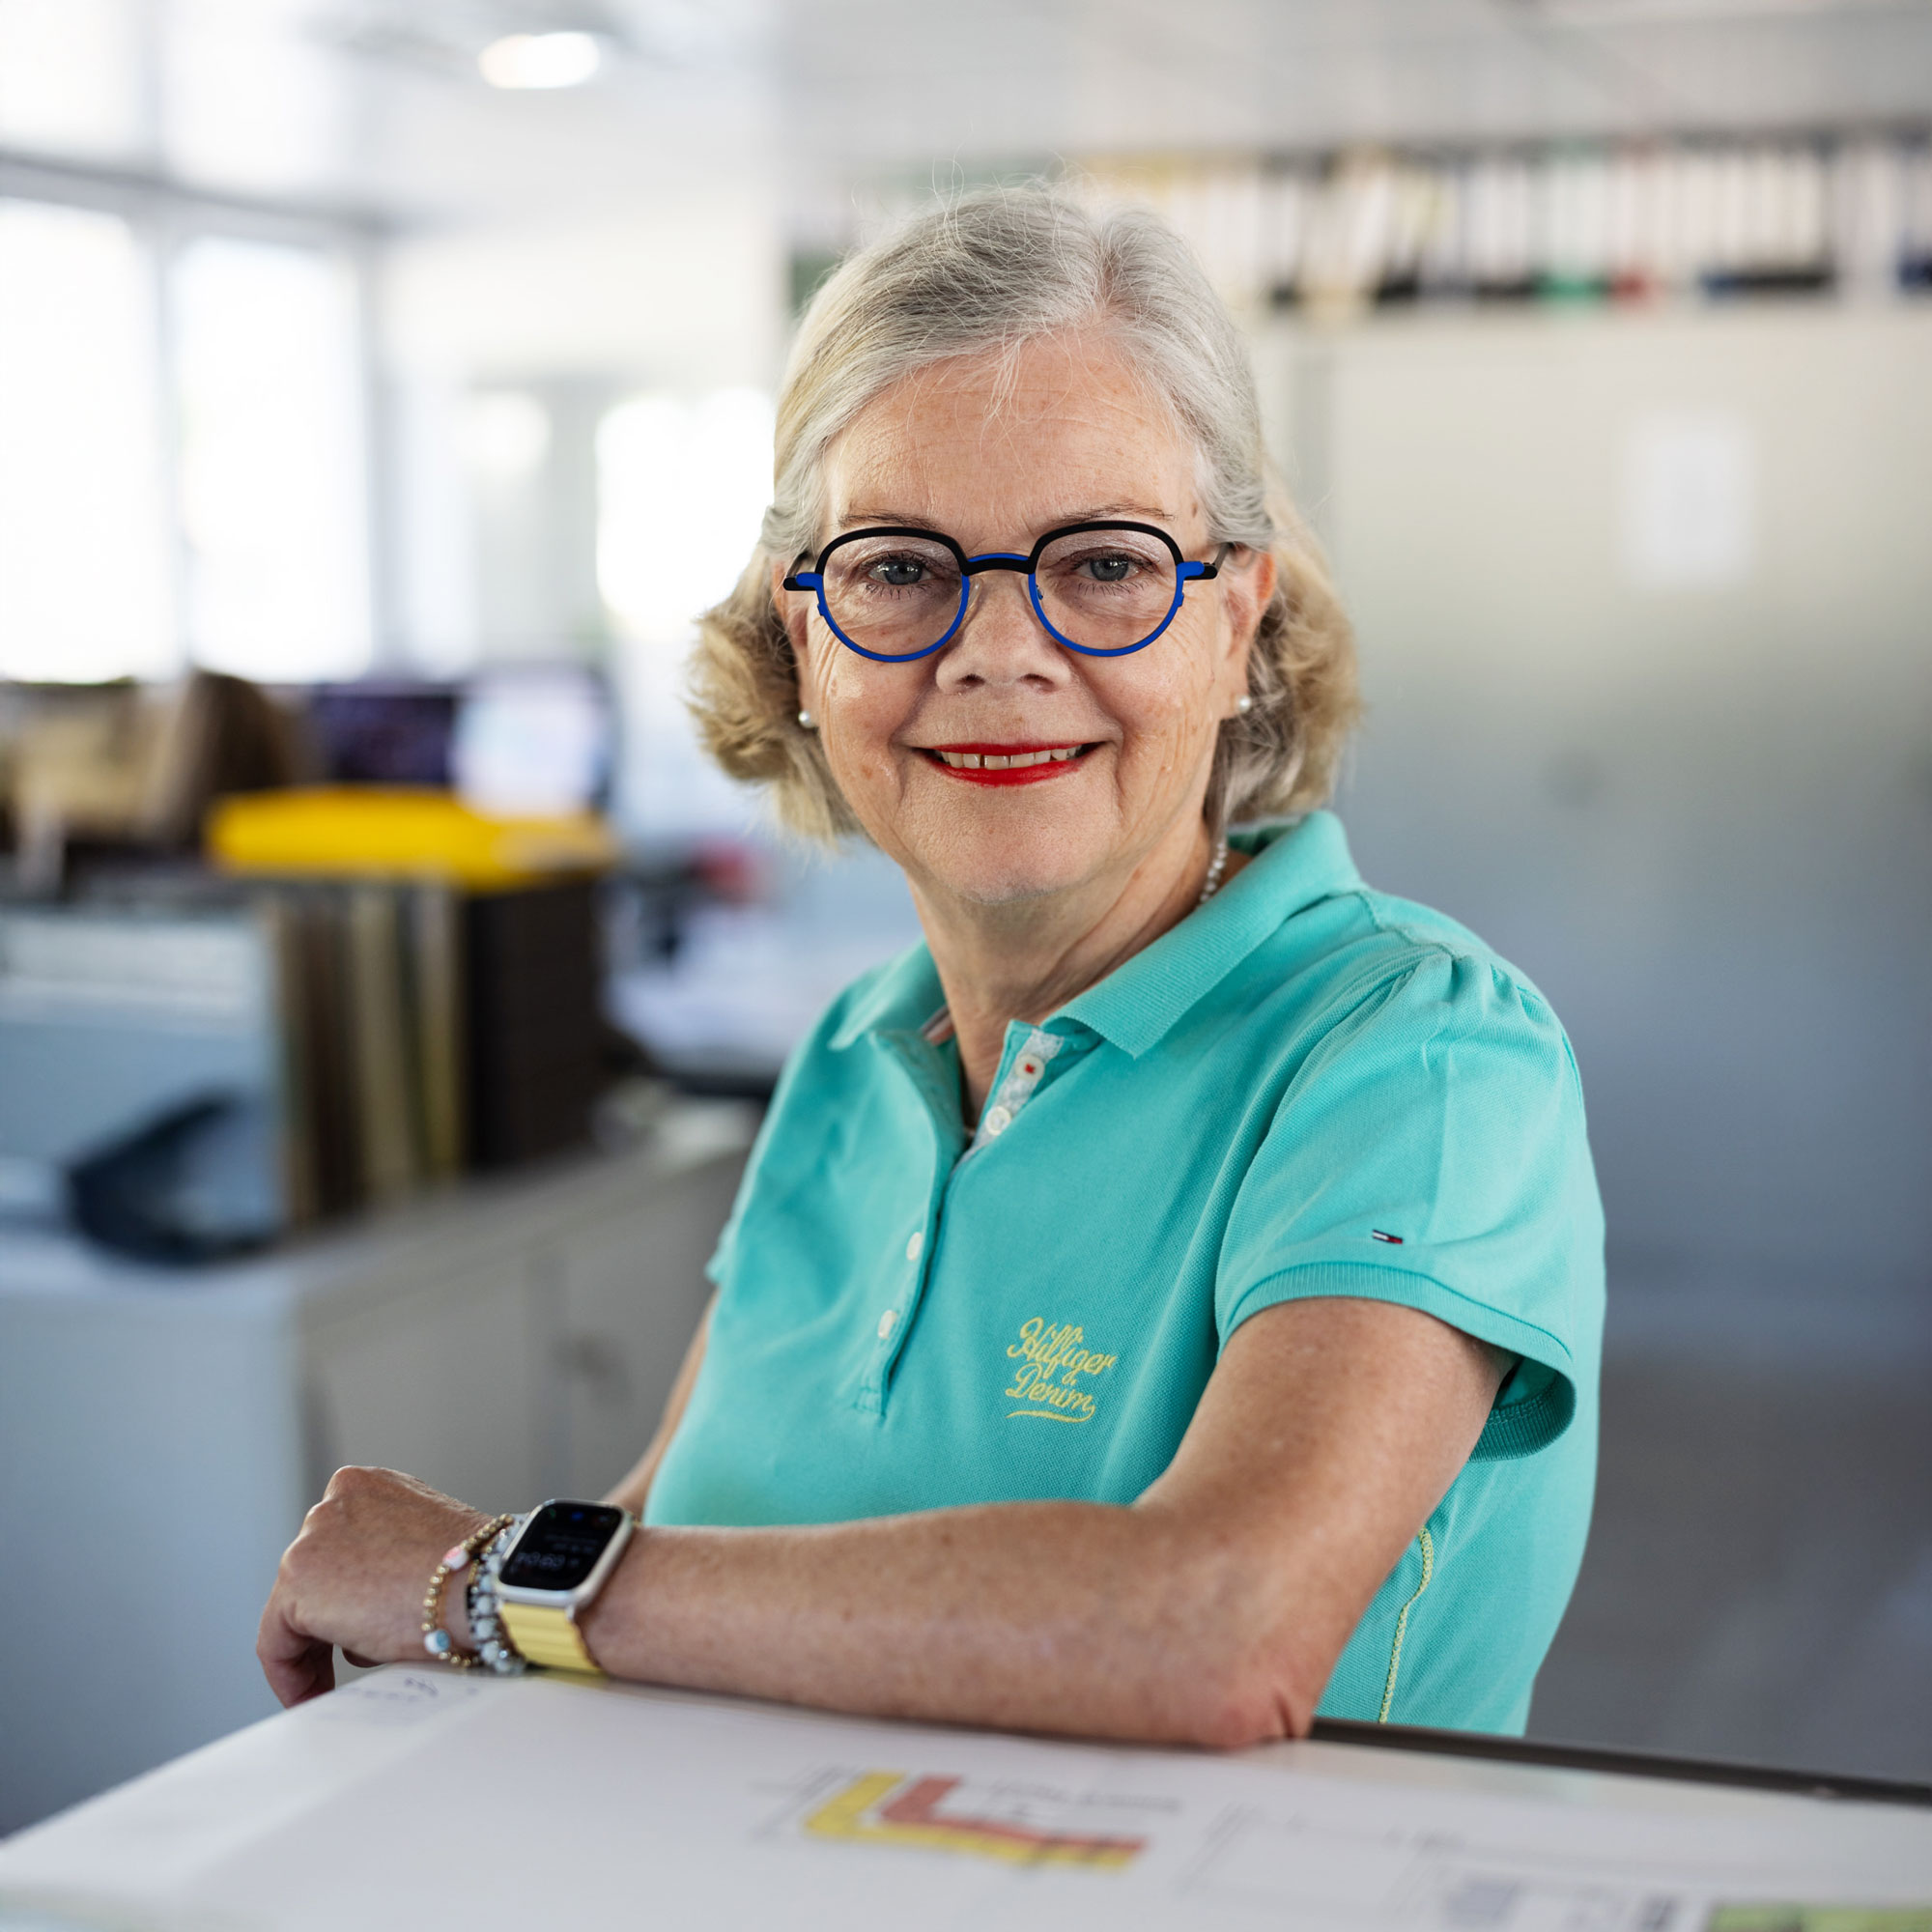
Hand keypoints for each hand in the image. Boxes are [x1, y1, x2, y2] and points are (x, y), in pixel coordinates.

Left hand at [257, 1466, 489, 1707]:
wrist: (481, 1583)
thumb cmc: (472, 1574)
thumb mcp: (424, 1546)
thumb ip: (389, 1557)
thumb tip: (372, 1604)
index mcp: (368, 1487)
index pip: (338, 1547)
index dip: (342, 1594)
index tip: (349, 1629)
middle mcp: (333, 1502)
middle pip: (315, 1576)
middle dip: (327, 1622)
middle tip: (335, 1666)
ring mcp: (311, 1538)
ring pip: (298, 1607)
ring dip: (318, 1646)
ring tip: (335, 1683)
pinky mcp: (296, 1581)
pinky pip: (276, 1641)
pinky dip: (289, 1672)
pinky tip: (310, 1695)